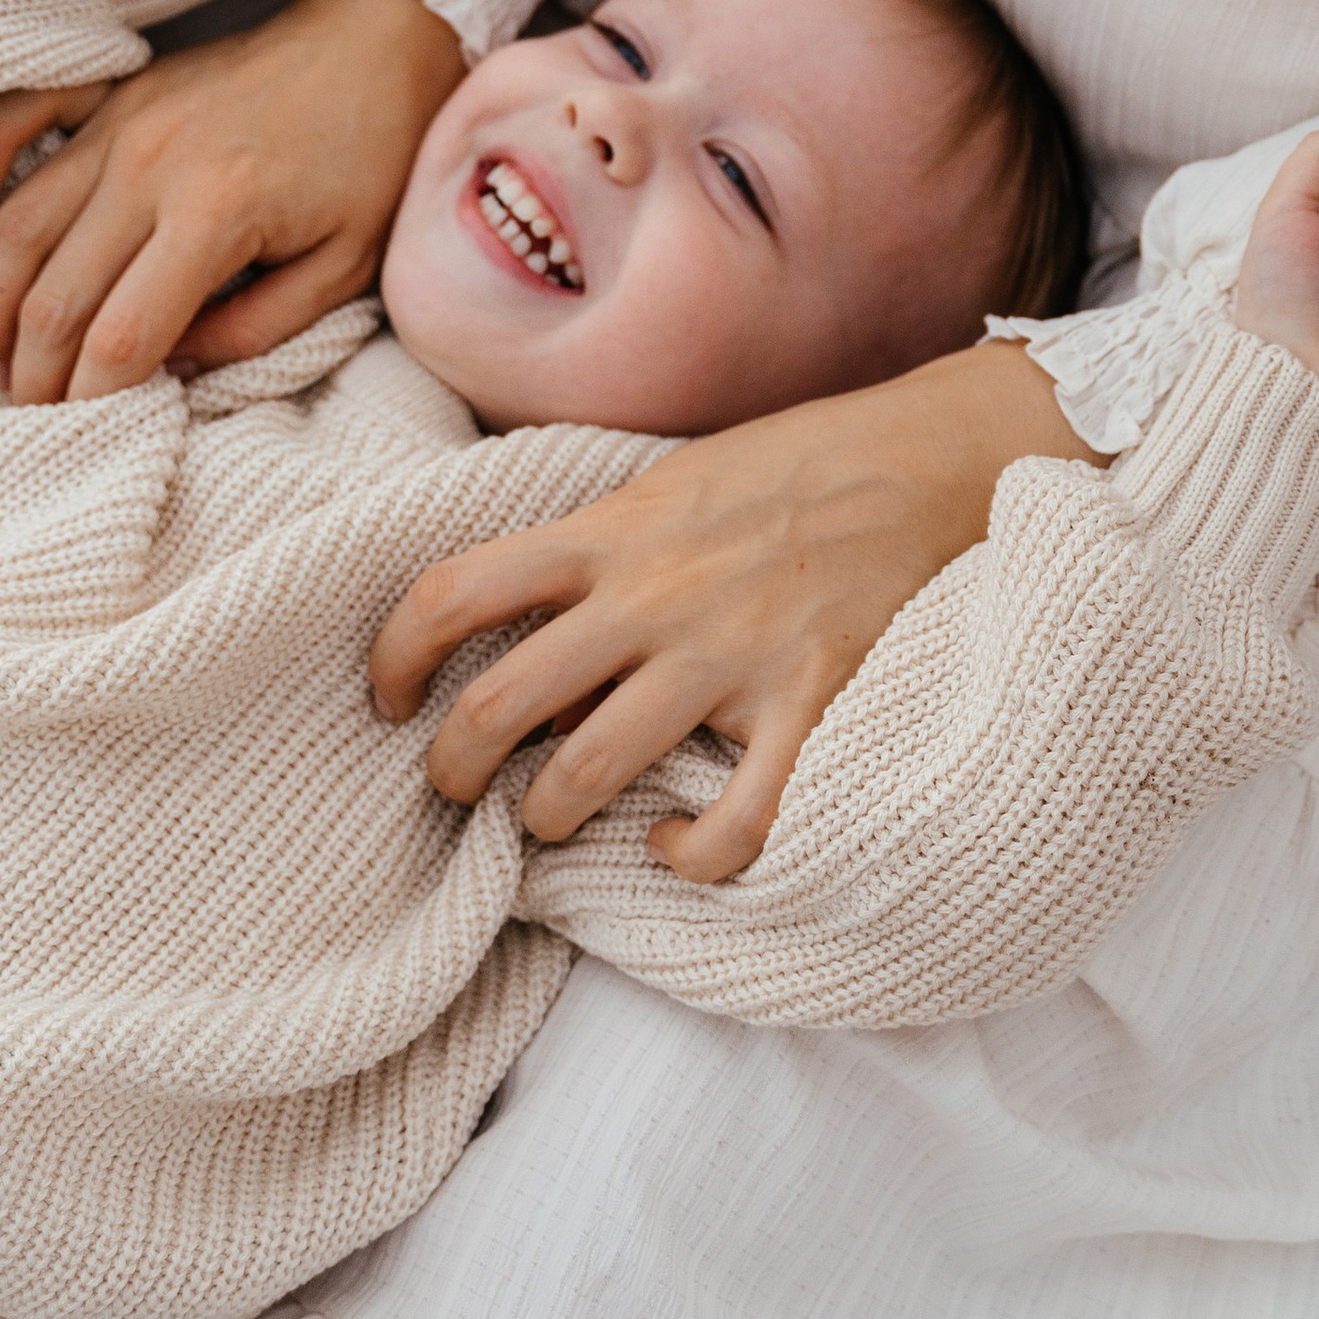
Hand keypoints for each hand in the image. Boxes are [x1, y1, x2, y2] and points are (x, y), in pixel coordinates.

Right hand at [0, 0, 463, 401]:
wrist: (376, 39)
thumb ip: (256, 332)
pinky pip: (14, 126)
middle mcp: (150, 167)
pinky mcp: (112, 95)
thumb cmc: (371, 158)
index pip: (120, 337)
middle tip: (33, 419)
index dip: (91, 402)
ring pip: (17, 229)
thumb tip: (171, 371)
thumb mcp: (344, 267)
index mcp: (215, 215)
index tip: (87, 437)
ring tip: (0, 362)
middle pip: (54, 297)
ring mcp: (121, 124)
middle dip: (34, 376)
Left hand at [369, 340, 1098, 882]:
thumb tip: (528, 614)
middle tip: (457, 788)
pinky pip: (734, 823)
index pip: (455, 589)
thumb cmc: (798, 467)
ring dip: (546, 817)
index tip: (387, 697)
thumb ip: (600, 543)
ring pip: (585, 773)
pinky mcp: (805, 707)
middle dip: (454, 767)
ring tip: (549, 821)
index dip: (394, 653)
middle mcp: (652, 597)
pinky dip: (687, 857)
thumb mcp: (673, 478)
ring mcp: (727, 657)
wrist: (930, 461)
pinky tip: (670, 846)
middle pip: (499, 703)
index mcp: (611, 533)